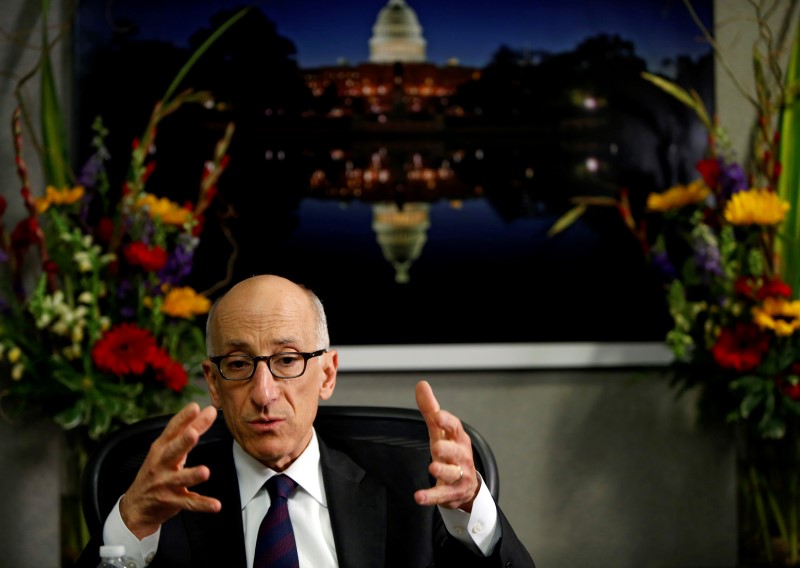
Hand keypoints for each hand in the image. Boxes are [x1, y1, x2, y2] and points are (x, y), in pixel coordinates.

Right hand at [119, 402, 221, 538]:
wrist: (137, 506)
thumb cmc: (157, 470)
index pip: (172, 430)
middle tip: (193, 434)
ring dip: (192, 475)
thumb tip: (208, 410)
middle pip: (172, 451)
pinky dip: (203, 504)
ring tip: (205, 472)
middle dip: (182, 442)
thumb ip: (190, 429)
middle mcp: (161, 464)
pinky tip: (216, 505)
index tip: (195, 407)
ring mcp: (165, 484)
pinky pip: (189, 502)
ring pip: (180, 479)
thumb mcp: (169, 449)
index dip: (183, 418)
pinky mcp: (172, 501)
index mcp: (161, 448)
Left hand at [413, 380, 480, 511]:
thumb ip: (430, 409)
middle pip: (456, 452)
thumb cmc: (451, 451)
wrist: (467, 485)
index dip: (447, 421)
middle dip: (448, 448)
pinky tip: (419, 496)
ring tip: (432, 467)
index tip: (438, 416)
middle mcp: (461, 457)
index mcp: (458, 438)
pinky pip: (441, 495)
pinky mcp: (451, 493)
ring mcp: (459, 476)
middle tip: (437, 446)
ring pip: (452, 474)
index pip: (455, 428)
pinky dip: (430, 497)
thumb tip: (421, 384)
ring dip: (442, 470)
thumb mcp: (440, 430)